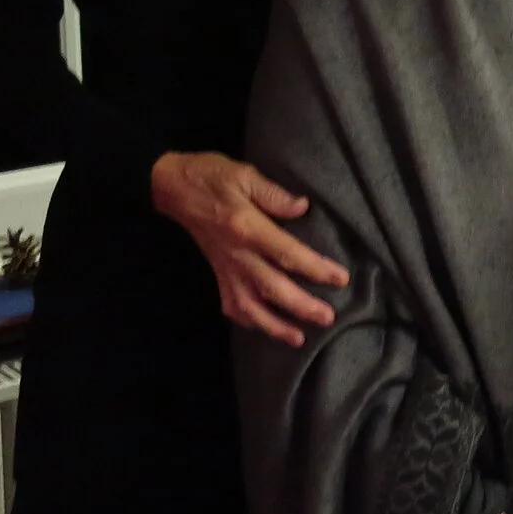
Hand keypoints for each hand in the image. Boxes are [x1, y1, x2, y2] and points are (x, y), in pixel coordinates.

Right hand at [149, 151, 348, 345]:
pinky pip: (230, 304)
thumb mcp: (245, 174)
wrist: (172, 187)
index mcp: (248, 228)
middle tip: (328, 318)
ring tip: (298, 339)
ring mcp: (224, 268)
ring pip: (250, 306)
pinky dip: (247, 320)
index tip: (340, 279)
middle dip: (301, 307)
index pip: (287, 254)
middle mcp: (237, 255)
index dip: (315, 269)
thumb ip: (274, 194)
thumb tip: (302, 207)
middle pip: (272, 288)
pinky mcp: (216, 274)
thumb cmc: (211, 176)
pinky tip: (264, 328)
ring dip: (274, 326)